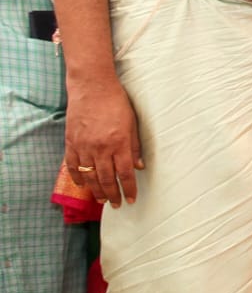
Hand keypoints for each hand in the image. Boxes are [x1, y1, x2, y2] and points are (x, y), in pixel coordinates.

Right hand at [64, 73, 143, 206]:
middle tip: (116, 204)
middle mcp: (100, 148)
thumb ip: (135, 146)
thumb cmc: (116, 102)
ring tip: (101, 199)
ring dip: (96, 190)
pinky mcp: (71, 142)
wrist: (92, 87)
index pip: (125, 173)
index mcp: (119, 143)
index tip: (132, 199)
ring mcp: (84, 146)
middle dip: (112, 194)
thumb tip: (139, 167)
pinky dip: (77, 177)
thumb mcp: (133, 123)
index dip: (128, 189)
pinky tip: (82, 185)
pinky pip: (73, 165)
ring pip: (89, 175)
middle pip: (106, 178)